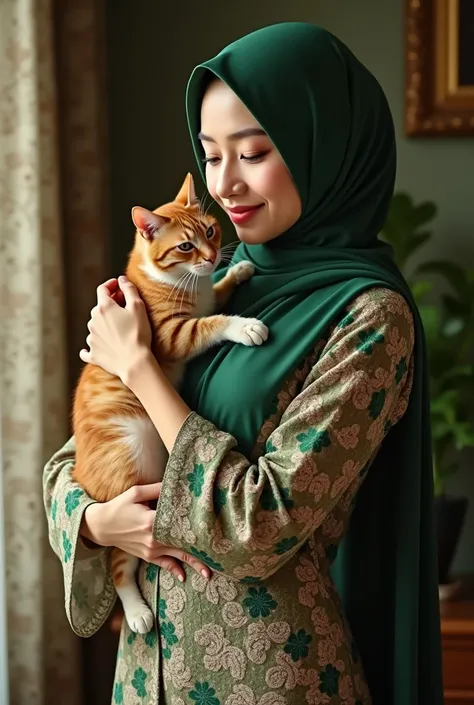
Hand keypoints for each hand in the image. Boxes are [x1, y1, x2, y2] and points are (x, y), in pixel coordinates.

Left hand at [79, 276, 151, 383]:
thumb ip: (129, 289)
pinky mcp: (93, 354)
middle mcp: (93, 321)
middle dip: (110, 305)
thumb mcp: (138, 307)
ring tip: (119, 329)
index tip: (118, 285)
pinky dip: (93, 346)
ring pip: (95, 326)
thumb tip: (122, 279)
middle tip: (124, 308)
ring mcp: (91, 338)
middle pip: (99, 307)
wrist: (134, 363)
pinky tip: (96, 348)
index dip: (111, 285)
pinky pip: (88, 349)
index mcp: (103, 308)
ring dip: (105, 324)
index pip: (102, 289)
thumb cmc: (138, 334)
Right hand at [81, 483, 210, 581]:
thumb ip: (157, 489)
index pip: (178, 524)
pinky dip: (174, 570)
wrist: (101, 526)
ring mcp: (150, 549)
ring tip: (209, 573)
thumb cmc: (119, 506)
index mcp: (152, 520)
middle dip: (200, 553)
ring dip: (192, 565)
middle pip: (181, 545)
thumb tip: (177, 483)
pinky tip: (183, 576)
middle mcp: (153, 538)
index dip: (195, 528)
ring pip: (176, 557)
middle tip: (219, 559)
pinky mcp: (146, 555)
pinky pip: (163, 564)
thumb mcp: (136, 492)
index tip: (212, 531)